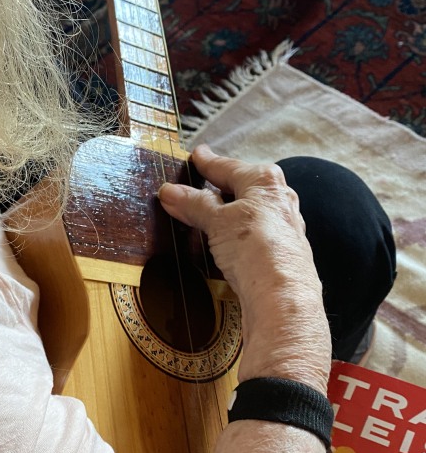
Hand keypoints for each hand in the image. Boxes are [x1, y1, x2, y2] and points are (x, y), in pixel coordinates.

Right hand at [158, 145, 331, 393]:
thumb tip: (169, 191)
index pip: (227, 166)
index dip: (207, 162)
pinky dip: (233, 235)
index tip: (196, 155)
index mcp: (264, 182)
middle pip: (240, 188)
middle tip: (194, 185)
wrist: (283, 298)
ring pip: (247, 213)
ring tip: (201, 217)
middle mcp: (279, 200)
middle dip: (216, 188)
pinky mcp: (279, 254)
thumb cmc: (256, 248)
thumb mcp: (217, 220)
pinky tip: (223, 244)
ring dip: (224, 214)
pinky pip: (251, 236)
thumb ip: (193, 204)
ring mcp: (282, 228)